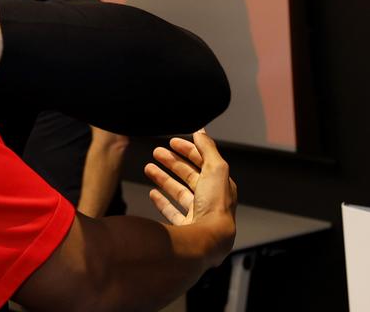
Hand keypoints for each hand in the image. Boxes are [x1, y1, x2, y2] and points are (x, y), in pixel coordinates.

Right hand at [143, 130, 237, 265]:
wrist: (208, 239)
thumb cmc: (215, 205)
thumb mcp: (215, 169)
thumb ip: (207, 148)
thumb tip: (200, 131)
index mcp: (220, 185)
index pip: (204, 162)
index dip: (188, 150)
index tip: (172, 141)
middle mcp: (210, 200)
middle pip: (189, 176)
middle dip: (172, 162)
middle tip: (156, 151)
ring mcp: (197, 215)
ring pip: (178, 192)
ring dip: (163, 178)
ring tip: (148, 168)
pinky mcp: (185, 229)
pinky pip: (172, 212)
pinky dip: (162, 201)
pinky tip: (153, 193)